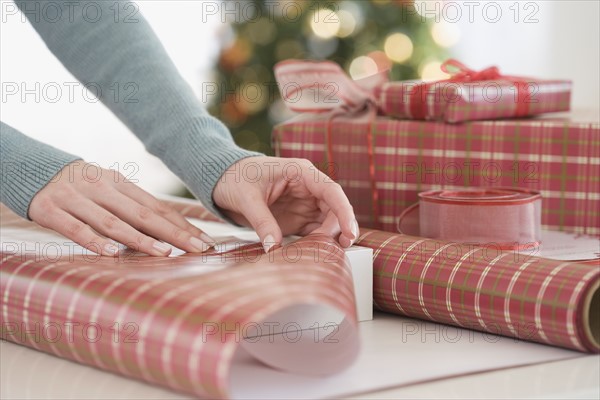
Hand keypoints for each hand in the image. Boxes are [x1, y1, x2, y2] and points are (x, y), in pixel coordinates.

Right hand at [29, 161, 214, 255]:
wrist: (29, 168)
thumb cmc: (79, 186)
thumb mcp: (107, 189)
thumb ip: (131, 206)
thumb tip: (168, 228)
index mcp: (119, 184)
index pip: (157, 207)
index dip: (181, 224)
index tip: (204, 240)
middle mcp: (102, 189)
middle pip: (143, 214)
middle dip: (174, 233)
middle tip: (198, 249)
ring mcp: (77, 199)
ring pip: (114, 222)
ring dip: (141, 239)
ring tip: (165, 253)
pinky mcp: (51, 210)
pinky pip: (76, 228)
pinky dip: (95, 241)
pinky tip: (113, 254)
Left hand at [212, 156, 357, 251]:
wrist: (221, 179)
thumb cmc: (234, 177)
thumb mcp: (246, 198)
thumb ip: (262, 222)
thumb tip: (274, 247)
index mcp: (300, 173)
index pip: (331, 191)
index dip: (344, 211)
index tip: (349, 231)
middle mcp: (307, 188)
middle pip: (334, 209)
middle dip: (339, 229)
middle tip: (336, 249)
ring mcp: (303, 204)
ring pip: (327, 222)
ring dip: (328, 238)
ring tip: (325, 254)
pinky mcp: (296, 218)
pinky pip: (312, 232)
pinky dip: (315, 243)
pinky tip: (312, 254)